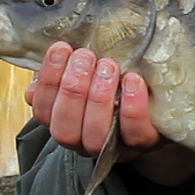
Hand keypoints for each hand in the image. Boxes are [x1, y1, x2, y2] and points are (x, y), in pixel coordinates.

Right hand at [25, 42, 194, 184]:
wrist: (155, 105)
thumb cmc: (112, 84)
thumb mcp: (85, 76)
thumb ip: (61, 76)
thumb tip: (39, 78)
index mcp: (63, 122)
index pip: (43, 110)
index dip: (49, 80)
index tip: (61, 48)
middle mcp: (82, 141)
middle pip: (64, 129)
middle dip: (72, 89)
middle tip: (85, 56)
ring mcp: (112, 146)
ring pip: (95, 136)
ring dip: (99, 98)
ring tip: (108, 66)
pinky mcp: (143, 143)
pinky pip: (135, 133)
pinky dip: (133, 107)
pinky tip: (133, 80)